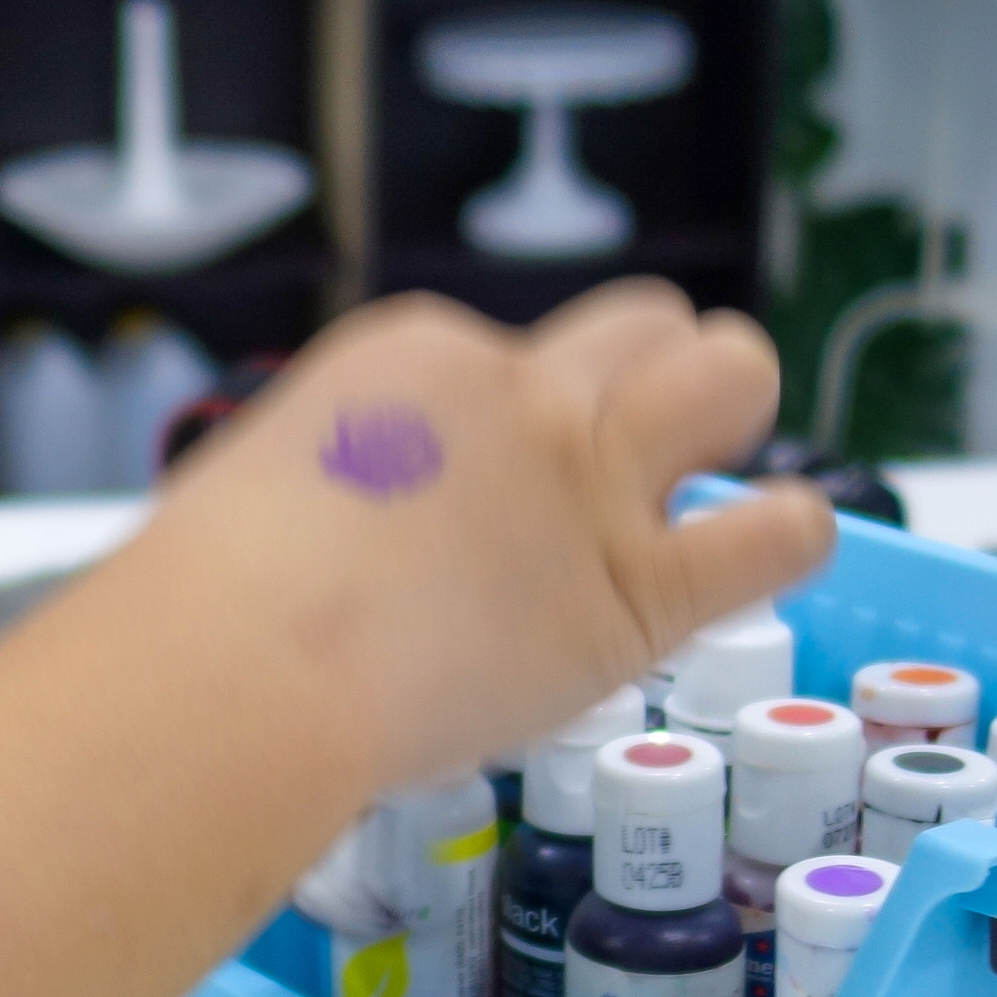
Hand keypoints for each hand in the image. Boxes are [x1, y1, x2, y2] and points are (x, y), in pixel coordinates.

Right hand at [148, 282, 834, 792]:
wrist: (239, 669)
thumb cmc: (207, 602)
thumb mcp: (256, 483)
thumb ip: (334, 484)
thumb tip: (342, 537)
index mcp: (416, 356)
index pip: (509, 353)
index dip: (510, 418)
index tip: (484, 484)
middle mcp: (519, 395)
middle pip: (644, 327)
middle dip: (649, 372)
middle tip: (636, 442)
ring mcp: (590, 485)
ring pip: (732, 377)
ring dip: (732, 409)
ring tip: (717, 463)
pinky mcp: (638, 592)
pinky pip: (774, 533)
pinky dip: (788, 531)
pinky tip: (776, 544)